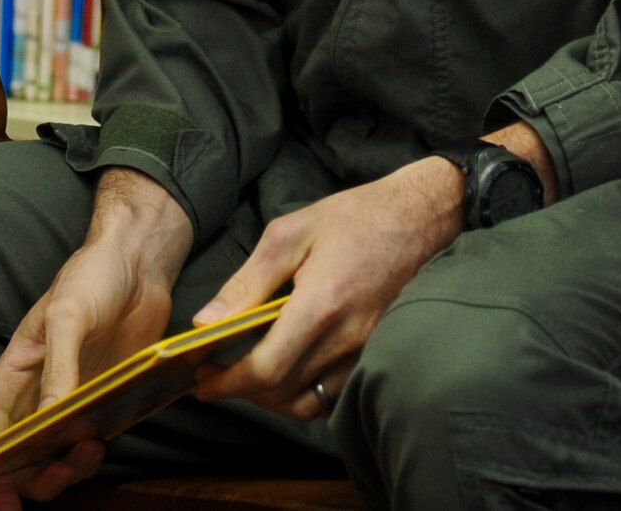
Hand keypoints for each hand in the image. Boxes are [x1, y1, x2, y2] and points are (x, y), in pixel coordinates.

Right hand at [0, 170, 194, 509]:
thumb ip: (57, 369)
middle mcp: (36, 395)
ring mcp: (70, 401)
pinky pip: (88, 444)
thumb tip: (47, 423)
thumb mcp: (68, 315)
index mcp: (14, 375)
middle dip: (36, 479)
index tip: (5, 500)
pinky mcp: (102, 401)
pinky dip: (91, 456)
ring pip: (55, 459)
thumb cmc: (91, 276)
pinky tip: (104, 441)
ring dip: (67, 470)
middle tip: (62, 468)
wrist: (136, 261)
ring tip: (89, 451)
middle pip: (21, 461)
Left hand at [188, 158, 464, 420]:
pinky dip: (302, 392)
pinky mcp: (375, 354)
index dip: (228, 382)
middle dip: (242, 391)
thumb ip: (246, 282)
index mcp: (320, 306)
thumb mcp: (289, 234)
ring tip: (248, 373)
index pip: (266, 369)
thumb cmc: (352, 219)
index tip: (202, 379)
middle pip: (283, 393)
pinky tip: (287, 367)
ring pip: (308, 402)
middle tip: (215, 372)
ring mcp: (365, 352)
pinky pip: (332, 394)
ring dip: (271, 397)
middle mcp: (346, 339)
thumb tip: (206, 322)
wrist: (418, 219)